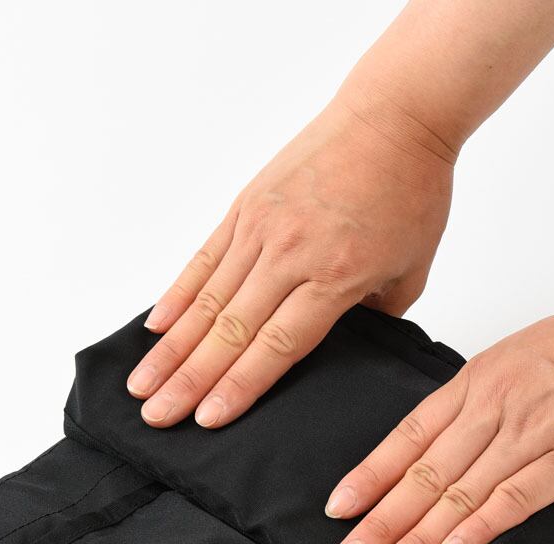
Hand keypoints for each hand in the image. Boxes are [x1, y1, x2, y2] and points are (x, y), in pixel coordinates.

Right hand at [126, 95, 454, 427]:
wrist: (395, 114)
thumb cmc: (410, 191)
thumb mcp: (410, 271)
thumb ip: (373, 318)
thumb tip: (338, 347)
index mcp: (336, 275)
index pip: (278, 346)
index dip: (239, 386)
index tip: (207, 419)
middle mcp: (290, 253)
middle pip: (230, 331)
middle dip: (189, 380)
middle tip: (156, 416)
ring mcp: (261, 228)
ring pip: (207, 301)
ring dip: (171, 349)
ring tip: (142, 384)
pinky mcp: (245, 206)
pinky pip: (203, 260)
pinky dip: (176, 296)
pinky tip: (155, 329)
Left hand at [326, 284, 553, 543]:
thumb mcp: (511, 358)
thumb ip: (473, 403)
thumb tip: (438, 446)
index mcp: (473, 383)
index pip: (406, 438)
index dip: (368, 477)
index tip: (338, 510)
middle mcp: (492, 410)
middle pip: (423, 475)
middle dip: (381, 522)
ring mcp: (529, 436)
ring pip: (459, 495)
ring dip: (416, 538)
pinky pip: (514, 500)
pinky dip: (478, 529)